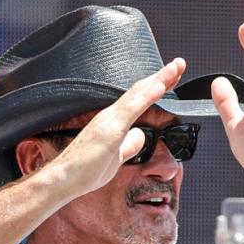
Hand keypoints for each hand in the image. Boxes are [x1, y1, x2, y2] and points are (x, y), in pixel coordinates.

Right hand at [44, 57, 186, 196]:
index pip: (140, 99)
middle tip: (180, 63)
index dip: (158, 87)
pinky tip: (160, 86)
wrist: (63, 179)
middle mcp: (111, 115)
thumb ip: (128, 145)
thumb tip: (140, 135)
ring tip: (176, 67)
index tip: (173, 77)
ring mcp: (110, 120)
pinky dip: (147, 96)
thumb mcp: (115, 158)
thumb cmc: (84, 171)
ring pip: (138, 94)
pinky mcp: (109, 130)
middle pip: (141, 91)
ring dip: (159, 80)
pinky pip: (131, 109)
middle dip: (163, 77)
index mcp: (114, 121)